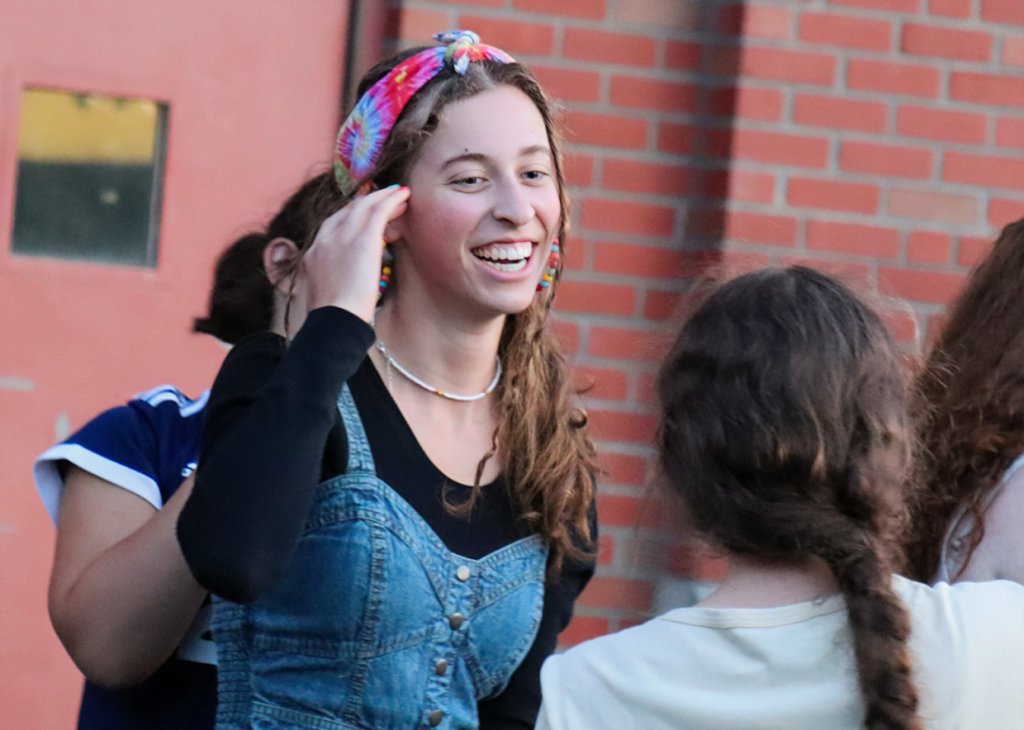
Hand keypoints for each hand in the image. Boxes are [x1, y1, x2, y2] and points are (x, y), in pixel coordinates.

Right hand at [302, 185, 409, 322]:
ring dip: (383, 197)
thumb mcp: (325, 294)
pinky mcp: (363, 240)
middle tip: (386, 197)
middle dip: (369, 202)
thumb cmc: (333, 318)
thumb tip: (344, 284)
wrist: (335, 320)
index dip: (352, 215)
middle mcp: (324, 239)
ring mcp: (342, 237)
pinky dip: (391, 199)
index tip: (366, 213)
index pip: (333, 224)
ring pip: (364, 206)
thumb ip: (332, 281)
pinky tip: (404, 195)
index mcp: (313, 253)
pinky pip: (378, 211)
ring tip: (399, 193)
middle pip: (348, 211)